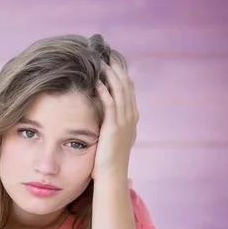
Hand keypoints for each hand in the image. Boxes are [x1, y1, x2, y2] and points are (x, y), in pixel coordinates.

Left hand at [93, 60, 138, 179]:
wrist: (111, 175)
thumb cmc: (107, 158)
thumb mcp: (112, 135)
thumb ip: (110, 121)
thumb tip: (101, 109)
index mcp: (131, 116)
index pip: (128, 88)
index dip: (121, 72)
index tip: (111, 59)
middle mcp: (131, 116)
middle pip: (126, 85)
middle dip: (117, 68)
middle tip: (106, 53)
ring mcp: (124, 122)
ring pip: (120, 92)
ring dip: (110, 75)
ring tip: (101, 62)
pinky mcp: (114, 128)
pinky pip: (110, 105)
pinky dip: (104, 92)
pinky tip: (96, 82)